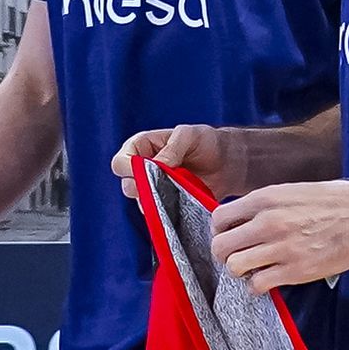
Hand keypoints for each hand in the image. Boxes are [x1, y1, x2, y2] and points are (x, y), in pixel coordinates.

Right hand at [111, 124, 242, 200]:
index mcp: (142, 147)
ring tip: (180, 190)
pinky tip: (183, 201)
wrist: (227, 162)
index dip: (129, 169)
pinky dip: (169, 210)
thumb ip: (171, 148)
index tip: (146, 173)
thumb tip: (157, 165)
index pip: (120, 162)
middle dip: (145, 188)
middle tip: (165, 184)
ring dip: (160, 199)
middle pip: (128, 186)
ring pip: (143, 202)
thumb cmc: (207, 141)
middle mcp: (143, 169)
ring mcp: (155, 188)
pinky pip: (159, 213)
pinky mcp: (167, 203)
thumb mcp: (189, 136)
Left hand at [210, 178, 348, 291]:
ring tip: (256, 268)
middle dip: (225, 253)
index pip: (219, 218)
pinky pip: (257, 285)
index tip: (232, 235)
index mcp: (266, 198)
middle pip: (221, 246)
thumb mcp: (292, 191)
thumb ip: (265, 206)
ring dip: (241, 270)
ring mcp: (281, 248)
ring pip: (234, 267)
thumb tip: (242, 221)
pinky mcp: (295, 271)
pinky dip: (258, 286)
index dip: (222, 230)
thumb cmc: (335, 200)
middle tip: (240, 255)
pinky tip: (269, 279)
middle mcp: (268, 222)